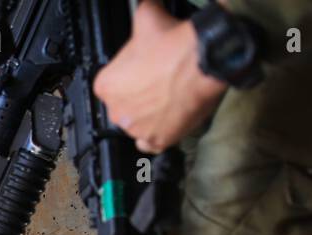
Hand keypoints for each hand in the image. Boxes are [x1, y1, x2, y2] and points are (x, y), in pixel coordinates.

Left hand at [93, 0, 226, 153]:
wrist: (206, 61)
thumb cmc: (175, 45)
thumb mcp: (146, 17)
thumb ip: (139, 11)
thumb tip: (143, 4)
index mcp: (106, 86)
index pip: (112, 84)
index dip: (129, 75)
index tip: (142, 70)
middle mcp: (117, 112)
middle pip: (124, 106)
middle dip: (138, 97)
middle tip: (157, 82)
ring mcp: (137, 130)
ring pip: (138, 124)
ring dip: (148, 115)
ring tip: (167, 97)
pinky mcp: (158, 141)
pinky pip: (151, 144)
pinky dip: (156, 134)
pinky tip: (165, 119)